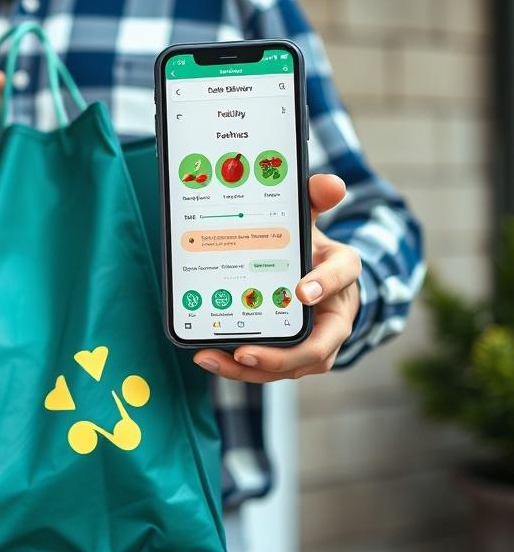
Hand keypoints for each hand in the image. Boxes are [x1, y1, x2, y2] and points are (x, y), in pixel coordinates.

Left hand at [192, 174, 361, 382]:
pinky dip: (239, 367)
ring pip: (290, 366)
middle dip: (282, 354)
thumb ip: (313, 200)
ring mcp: (314, 343)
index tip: (301, 290)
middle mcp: (334, 317)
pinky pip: (268, 368)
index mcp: (342, 274)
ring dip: (251, 368)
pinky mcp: (290, 356)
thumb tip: (329, 183)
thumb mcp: (309, 220)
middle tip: (244, 350)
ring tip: (212, 357)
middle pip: (318, 348)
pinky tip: (208, 357)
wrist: (314, 275)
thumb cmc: (309, 249)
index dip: (326, 283)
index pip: (343, 276)